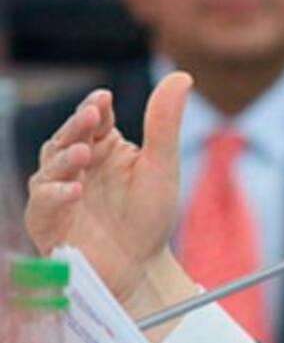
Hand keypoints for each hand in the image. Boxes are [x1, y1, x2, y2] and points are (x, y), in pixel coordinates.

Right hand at [24, 73, 197, 340]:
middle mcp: (76, 166)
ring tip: (84, 152)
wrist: (142, 267)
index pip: (93, 119)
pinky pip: (43, 206)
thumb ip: (164, 123)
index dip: (94, 108)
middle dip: (75, 126)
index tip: (104, 98)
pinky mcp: (47, 223)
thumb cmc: (150, 215)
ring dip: (64, 158)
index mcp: (103, 147)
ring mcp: (57, 193)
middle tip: (90, 115)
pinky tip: (75, 191)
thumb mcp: (162, 167)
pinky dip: (55, 196)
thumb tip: (181, 75)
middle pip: (66, 137)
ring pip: (48, 168)